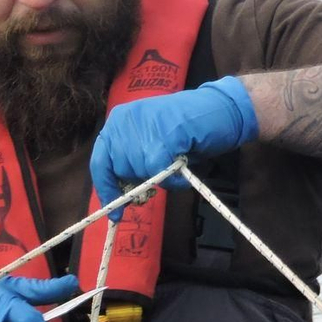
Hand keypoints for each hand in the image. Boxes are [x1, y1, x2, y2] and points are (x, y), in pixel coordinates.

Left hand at [89, 77, 257, 215]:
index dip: (107, 189)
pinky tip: (182, 177)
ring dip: (159, 177)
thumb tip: (120, 196)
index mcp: (117, 120)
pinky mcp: (164, 133)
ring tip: (177, 162)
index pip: (99, 162)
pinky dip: (172, 181)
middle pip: (120, 169)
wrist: (221, 108)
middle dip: (140, 180)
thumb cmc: (187, 129)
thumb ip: (131, 160)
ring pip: (139, 171)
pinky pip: (159, 172)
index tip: (114, 212)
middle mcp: (124, 120)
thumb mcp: (150, 141)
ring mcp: (143, 125)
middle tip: (163, 174)